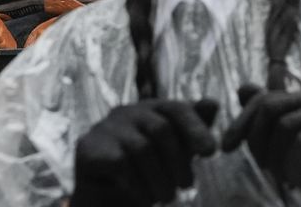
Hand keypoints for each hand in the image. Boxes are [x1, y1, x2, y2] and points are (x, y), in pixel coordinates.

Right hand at [71, 99, 218, 206]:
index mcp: (149, 109)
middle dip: (179, 161)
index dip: (195, 128)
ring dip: (160, 178)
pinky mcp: (88, 148)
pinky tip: (145, 199)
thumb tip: (213, 103)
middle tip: (187, 186)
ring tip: (167, 197)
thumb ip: (193, 130)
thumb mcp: (176, 154)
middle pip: (160, 128)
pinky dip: (138, 185)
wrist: (106, 204)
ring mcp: (104, 128)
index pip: (176, 108)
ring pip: (141, 148)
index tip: (211, 152)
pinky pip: (120, 163)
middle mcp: (125, 112)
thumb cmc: (145, 174)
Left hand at [222, 85, 300, 206]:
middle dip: (256, 139)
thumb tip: (242, 89)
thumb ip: (266, 120)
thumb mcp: (283, 146)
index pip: (264, 98)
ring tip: (287, 177)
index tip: (226, 147)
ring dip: (278, 159)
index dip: (242, 122)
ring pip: (286, 127)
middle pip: (270, 106)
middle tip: (264, 167)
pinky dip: (296, 166)